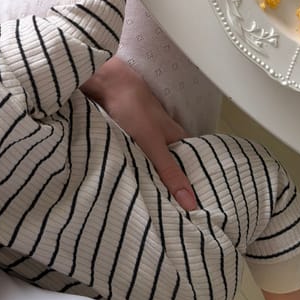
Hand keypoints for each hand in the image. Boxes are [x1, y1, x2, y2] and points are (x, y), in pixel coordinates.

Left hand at [81, 57, 197, 211]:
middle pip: (169, 165)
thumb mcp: (153, 145)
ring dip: (147, 176)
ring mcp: (143, 134)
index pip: (191, 166)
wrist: (104, 83)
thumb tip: (192, 203)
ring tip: (148, 205)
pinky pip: (133, 155)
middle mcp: (163, 135)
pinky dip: (132, 166)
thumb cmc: (132, 108)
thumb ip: (169, 172)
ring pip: (149, 161)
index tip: (194, 211)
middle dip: (167, 186)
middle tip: (168, 216)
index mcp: (177, 136)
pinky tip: (128, 181)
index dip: (192, 186)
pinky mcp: (125, 133)